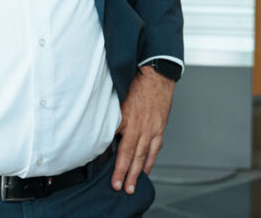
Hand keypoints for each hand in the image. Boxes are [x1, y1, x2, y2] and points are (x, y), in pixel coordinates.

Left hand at [112, 65, 175, 193]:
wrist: (156, 74)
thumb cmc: (135, 82)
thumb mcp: (117, 98)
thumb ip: (111, 116)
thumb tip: (101, 130)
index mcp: (126, 118)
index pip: (117, 145)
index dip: (114, 162)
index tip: (109, 175)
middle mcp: (140, 126)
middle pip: (130, 154)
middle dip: (125, 173)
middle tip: (120, 187)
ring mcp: (151, 128)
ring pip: (143, 155)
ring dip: (138, 172)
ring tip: (133, 185)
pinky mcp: (160, 128)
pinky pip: (155, 148)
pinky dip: (150, 161)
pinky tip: (146, 169)